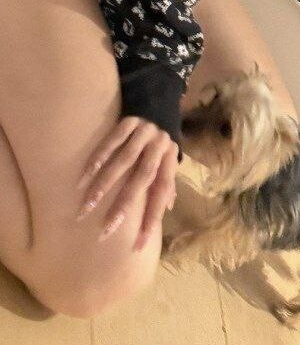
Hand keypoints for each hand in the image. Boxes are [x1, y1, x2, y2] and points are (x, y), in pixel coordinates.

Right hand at [76, 116, 178, 251]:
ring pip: (124, 160)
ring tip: (87, 206)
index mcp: (169, 160)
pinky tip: (85, 176)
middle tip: (105, 231)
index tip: (138, 246)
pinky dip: (99, 157)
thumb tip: (167, 208)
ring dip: (104, 184)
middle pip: (142, 179)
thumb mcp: (168, 159)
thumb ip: (166, 182)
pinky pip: (113, 139)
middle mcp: (159, 146)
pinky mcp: (130, 119)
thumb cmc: (159, 140)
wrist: (157, 99)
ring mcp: (145, 132)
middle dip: (124, 206)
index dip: (152, 219)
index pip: (161, 194)